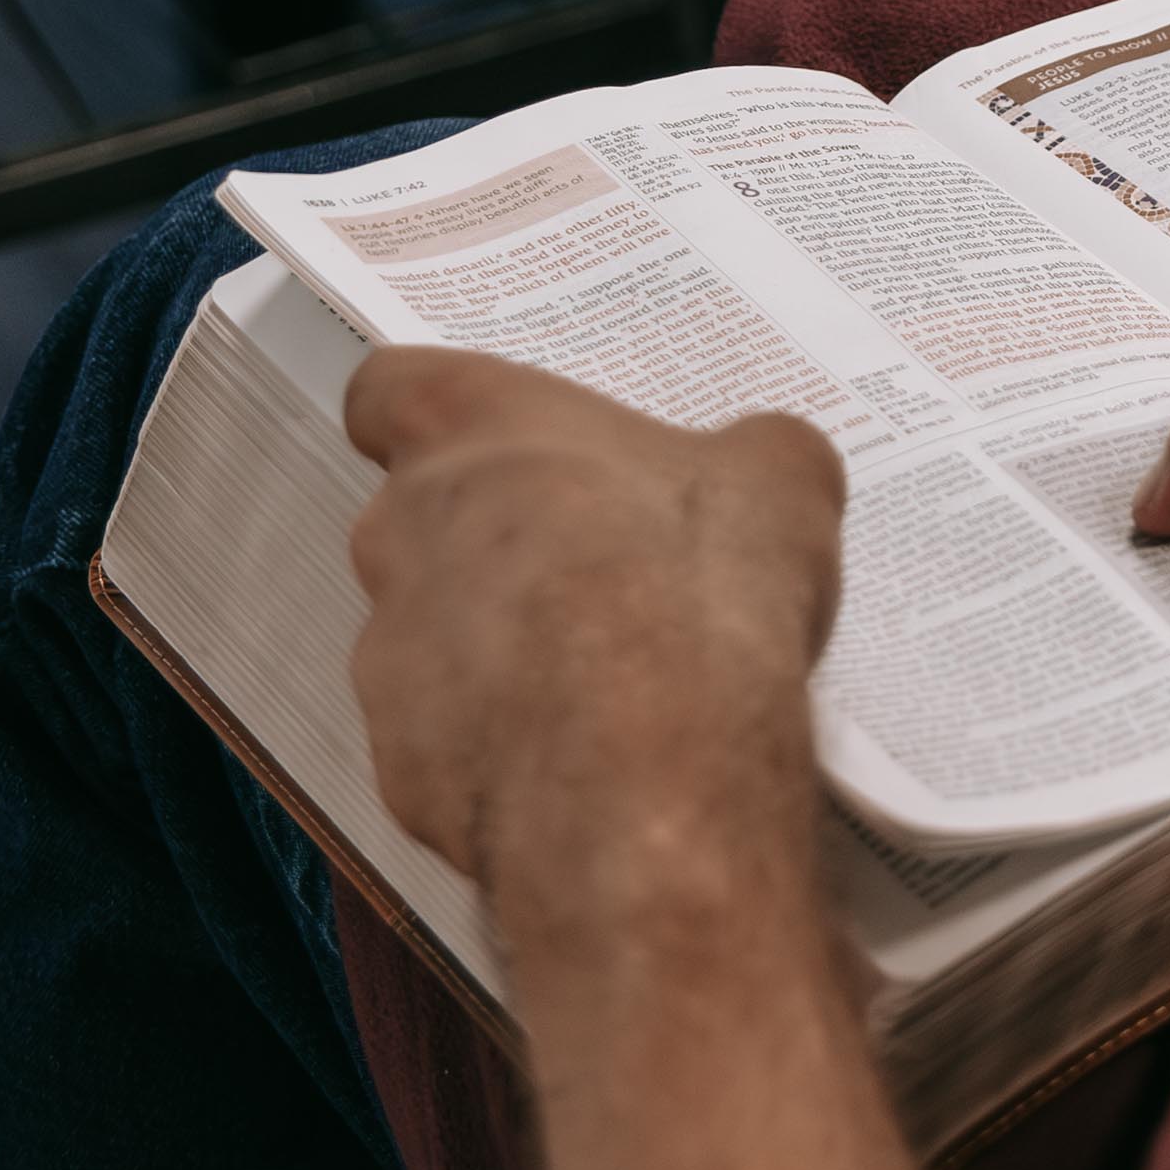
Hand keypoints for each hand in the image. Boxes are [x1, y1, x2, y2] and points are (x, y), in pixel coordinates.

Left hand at [343, 348, 845, 953]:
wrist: (646, 780)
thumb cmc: (689, 594)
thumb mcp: (780, 482)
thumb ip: (750, 457)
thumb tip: (763, 465)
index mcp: (468, 432)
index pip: (391, 389)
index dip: (440, 414)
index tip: (495, 440)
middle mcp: (400, 533)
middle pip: (422, 522)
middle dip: (501, 546)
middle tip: (603, 571)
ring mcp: (389, 659)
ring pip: (434, 641)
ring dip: (504, 655)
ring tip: (616, 686)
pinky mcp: (404, 768)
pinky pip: (453, 746)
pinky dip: (508, 751)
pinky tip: (593, 766)